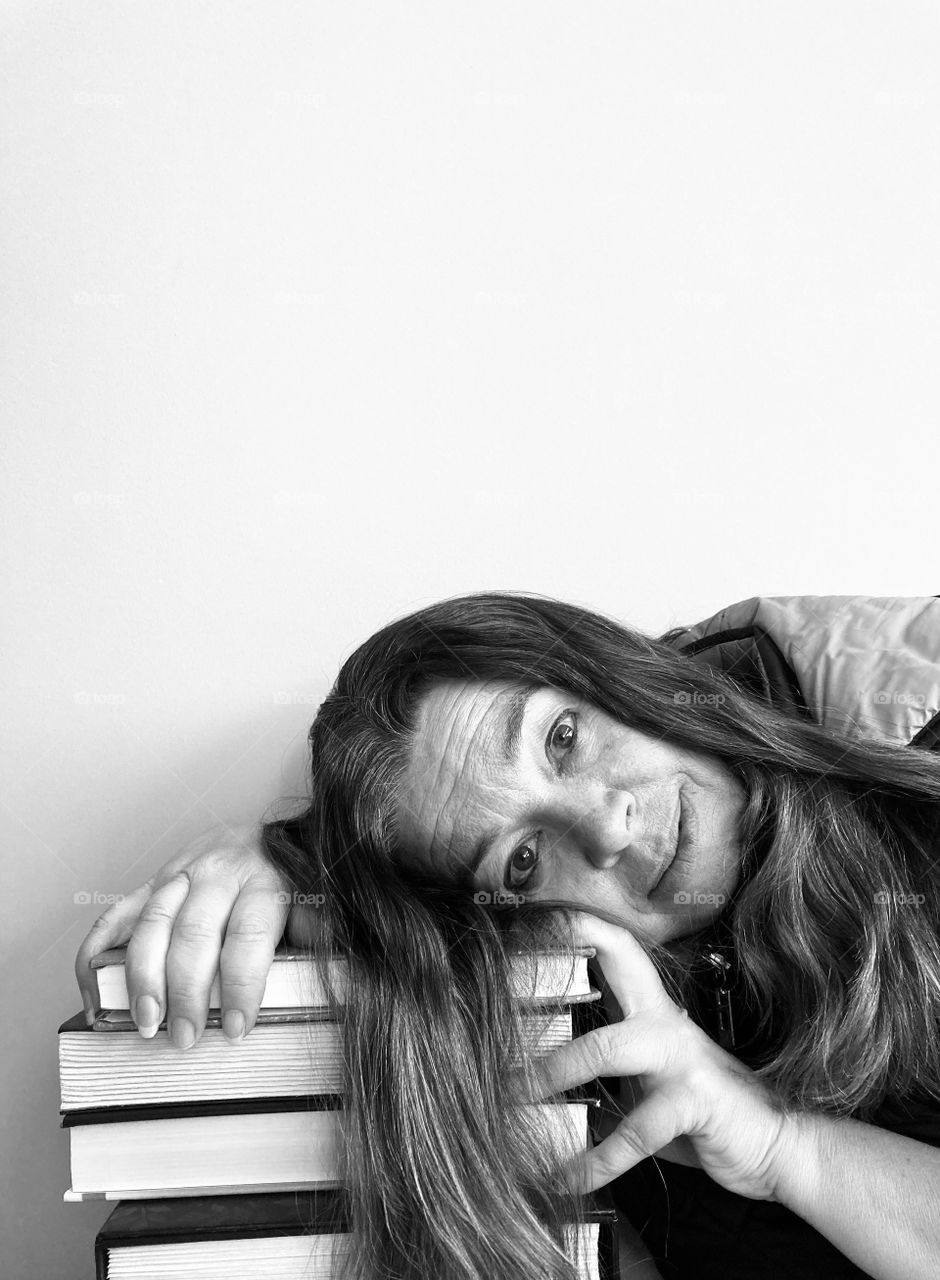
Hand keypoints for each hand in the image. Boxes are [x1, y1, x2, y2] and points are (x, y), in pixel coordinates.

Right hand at [74, 823, 292, 1048]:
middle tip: (185, 1037)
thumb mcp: (320, 908)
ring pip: (152, 922)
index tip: (236, 1029)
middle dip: (186, 992)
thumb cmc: (301, 884)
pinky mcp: (155, 879)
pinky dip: (97, 952)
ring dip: (143, 978)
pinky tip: (96, 990)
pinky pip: (116, 913)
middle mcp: (220, 870)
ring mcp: (182, 871)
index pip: (248, 934)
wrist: (285, 836)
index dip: (240, 986)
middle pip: (194, 933)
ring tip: (148, 1023)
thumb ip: (313, 942)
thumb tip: (313, 990)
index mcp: (266, 877)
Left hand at [531, 913, 796, 1201]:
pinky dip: (596, 1160)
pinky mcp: (695, 1102)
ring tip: (511, 1097)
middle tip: (507, 983)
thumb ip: (607, 1063)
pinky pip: (635, 1131)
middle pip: (616, 967)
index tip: (535, 916)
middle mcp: (665, 1022)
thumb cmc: (704, 1110)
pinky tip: (568, 1178)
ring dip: (552, 1072)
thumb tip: (538, 1069)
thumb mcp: (651, 1077)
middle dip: (561, 966)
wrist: (780, 1144)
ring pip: (605, 1047)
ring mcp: (681, 1058)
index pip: (618, 947)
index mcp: (654, 1010)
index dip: (579, 925)